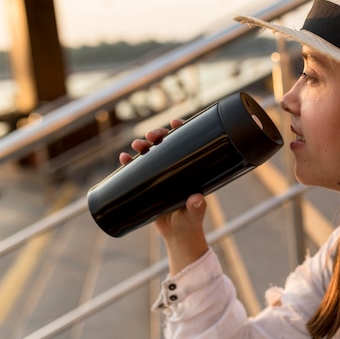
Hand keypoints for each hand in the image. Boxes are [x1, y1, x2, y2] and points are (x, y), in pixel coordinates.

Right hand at [119, 119, 208, 274]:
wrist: (177, 235)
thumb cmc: (190, 222)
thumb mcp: (194, 214)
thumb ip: (197, 208)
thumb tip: (197, 199)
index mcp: (190, 168)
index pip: (188, 142)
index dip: (182, 129)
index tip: (176, 122)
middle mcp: (176, 167)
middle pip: (166, 144)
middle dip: (157, 135)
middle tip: (150, 136)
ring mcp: (161, 174)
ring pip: (151, 153)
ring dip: (142, 145)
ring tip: (136, 145)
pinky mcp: (149, 184)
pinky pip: (138, 169)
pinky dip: (130, 162)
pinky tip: (124, 158)